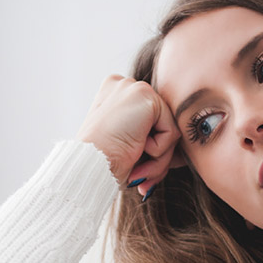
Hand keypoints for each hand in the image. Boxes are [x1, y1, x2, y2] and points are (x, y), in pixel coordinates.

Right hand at [75, 74, 182, 196]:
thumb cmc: (100, 164)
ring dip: (157, 159)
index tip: (131, 169)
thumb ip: (143, 137)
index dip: (146, 149)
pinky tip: (135, 148)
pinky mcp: (146, 96)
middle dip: (155, 157)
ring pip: (168, 130)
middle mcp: (123, 85)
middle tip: (138, 177)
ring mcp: (134, 88)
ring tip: (135, 169)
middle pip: (160, 125)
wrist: (88, 167)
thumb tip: (174, 154)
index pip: (149, 122)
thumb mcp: (121, 144)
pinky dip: (158, 151)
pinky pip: (171, 132)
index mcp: (113, 95)